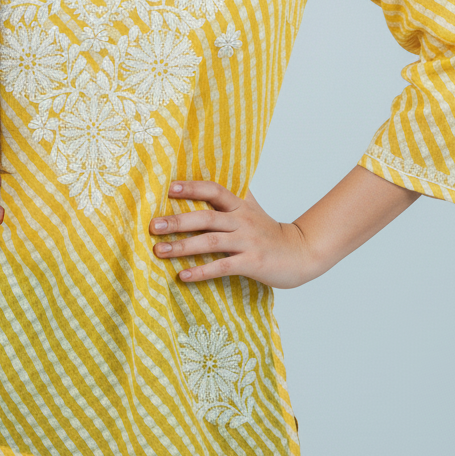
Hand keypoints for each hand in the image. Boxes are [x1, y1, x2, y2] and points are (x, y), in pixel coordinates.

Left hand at [150, 179, 316, 287]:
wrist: (301, 253)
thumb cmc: (269, 231)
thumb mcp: (252, 208)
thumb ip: (232, 196)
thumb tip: (207, 179)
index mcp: (240, 206)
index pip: (214, 190)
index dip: (192, 187)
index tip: (168, 188)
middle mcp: (242, 221)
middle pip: (206, 217)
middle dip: (177, 221)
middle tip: (153, 226)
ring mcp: (247, 242)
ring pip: (210, 242)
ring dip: (182, 246)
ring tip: (159, 251)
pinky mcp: (252, 263)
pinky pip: (222, 267)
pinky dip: (201, 271)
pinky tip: (183, 275)